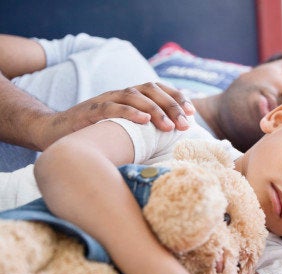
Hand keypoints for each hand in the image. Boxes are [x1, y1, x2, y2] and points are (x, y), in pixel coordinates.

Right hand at [35, 82, 194, 149]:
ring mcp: (105, 100)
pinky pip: (112, 107)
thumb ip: (145, 131)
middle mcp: (120, 94)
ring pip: (134, 96)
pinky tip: (145, 121)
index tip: (192, 112)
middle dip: (172, 106)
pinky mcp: (90, 111)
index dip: (177, 97)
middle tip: (186, 124)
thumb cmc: (95, 134)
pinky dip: (130, 112)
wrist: (54, 132)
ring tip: (170, 127)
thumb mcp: (124, 130)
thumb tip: (174, 142)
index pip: (158, 88)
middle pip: (151, 90)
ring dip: (156, 110)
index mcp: (131, 97)